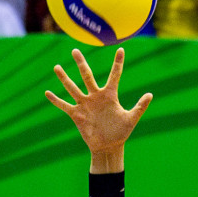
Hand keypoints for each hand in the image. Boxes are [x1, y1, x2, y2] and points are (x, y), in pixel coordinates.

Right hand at [45, 47, 152, 171]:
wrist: (109, 146)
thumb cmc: (121, 133)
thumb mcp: (131, 119)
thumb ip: (140, 107)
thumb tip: (150, 94)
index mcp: (110, 95)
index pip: (115, 75)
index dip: (118, 63)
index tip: (121, 50)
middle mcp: (96, 96)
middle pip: (87, 76)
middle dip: (81, 63)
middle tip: (75, 50)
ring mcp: (85, 105)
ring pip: (73, 88)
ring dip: (64, 78)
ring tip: (56, 67)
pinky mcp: (77, 115)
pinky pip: (65, 106)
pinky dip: (56, 100)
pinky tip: (47, 93)